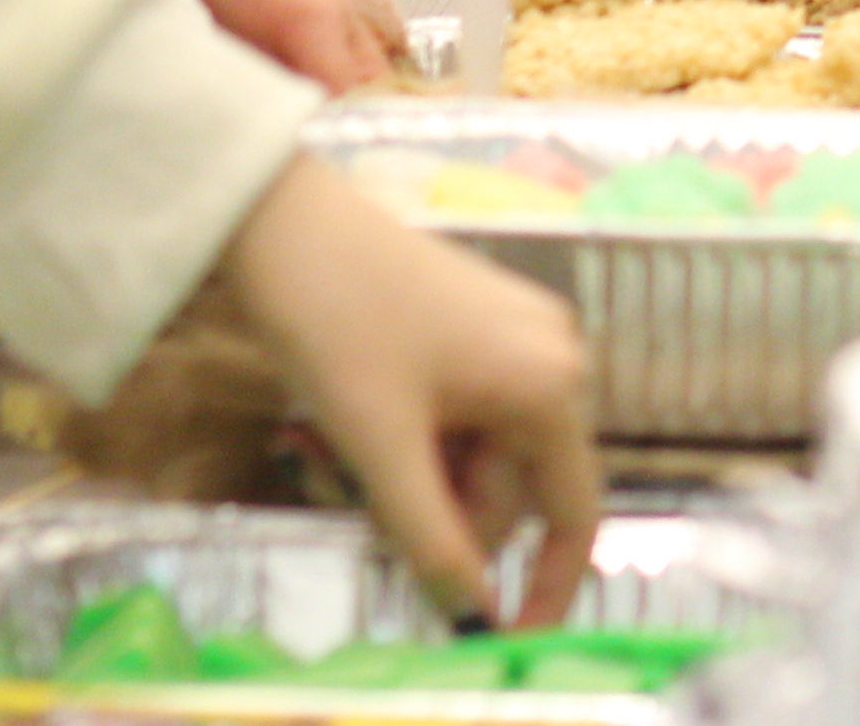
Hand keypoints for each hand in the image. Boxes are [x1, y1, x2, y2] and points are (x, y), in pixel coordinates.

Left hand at [214, 156, 602, 625]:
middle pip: (518, 484)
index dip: (543, 586)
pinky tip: (369, 421)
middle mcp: (559, 356)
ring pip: (488, 449)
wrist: (285, 222)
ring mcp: (527, 331)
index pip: (573, 515)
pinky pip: (473, 409)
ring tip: (352, 455)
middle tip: (370, 511)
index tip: (505, 637)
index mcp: (552, 386)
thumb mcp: (382, 449)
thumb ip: (431, 541)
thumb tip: (469, 619)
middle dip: (451, 513)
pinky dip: (426, 437)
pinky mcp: (489, 318)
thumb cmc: (338, 329)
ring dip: (429, 474)